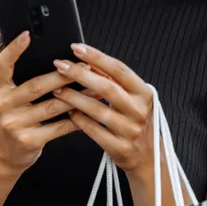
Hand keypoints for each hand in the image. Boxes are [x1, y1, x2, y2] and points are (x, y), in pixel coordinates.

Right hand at [0, 31, 78, 172]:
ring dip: (77, 96)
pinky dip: (76, 118)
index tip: (27, 34)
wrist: (4, 155)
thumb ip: (22, 80)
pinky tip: (89, 111)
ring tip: (96, 87)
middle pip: (36, 85)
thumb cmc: (14, 118)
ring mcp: (14, 124)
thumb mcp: (9, 98)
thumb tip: (56, 59)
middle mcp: (2, 105)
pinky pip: (59, 127)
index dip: (13, 49)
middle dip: (64, 75)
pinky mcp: (29, 141)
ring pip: (52, 106)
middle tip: (84, 65)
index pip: (2, 64)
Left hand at [51, 43, 155, 174]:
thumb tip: (90, 61)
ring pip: (98, 110)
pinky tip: (68, 112)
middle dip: (80, 74)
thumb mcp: (133, 99)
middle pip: (107, 87)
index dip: (97, 57)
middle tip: (60, 65)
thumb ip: (115, 82)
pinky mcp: (120, 148)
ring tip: (57, 89)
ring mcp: (130, 130)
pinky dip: (79, 120)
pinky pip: (94, 131)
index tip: (76, 48)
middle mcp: (139, 110)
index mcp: (144, 93)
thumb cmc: (136, 121)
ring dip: (74, 98)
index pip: (119, 69)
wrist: (149, 157)